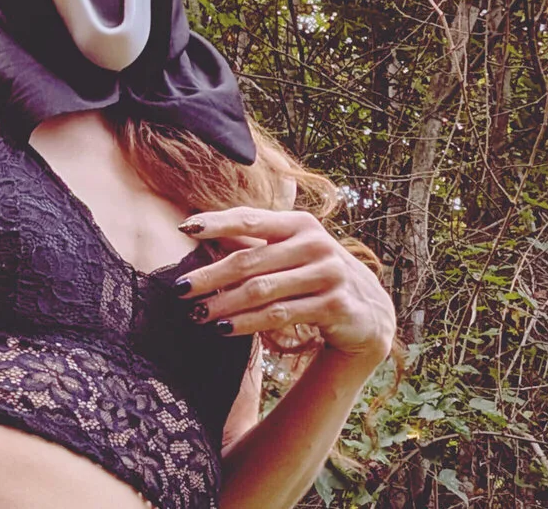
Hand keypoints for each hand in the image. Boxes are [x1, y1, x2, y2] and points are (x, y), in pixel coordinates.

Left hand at [172, 207, 394, 361]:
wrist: (368, 313)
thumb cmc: (315, 276)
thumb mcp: (290, 252)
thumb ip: (252, 242)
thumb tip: (199, 232)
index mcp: (300, 224)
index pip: (250, 218)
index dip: (215, 222)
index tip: (184, 229)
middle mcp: (316, 244)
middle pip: (249, 261)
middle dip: (210, 276)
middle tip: (179, 288)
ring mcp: (328, 274)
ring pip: (261, 291)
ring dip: (223, 304)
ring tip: (196, 314)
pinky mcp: (334, 305)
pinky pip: (280, 315)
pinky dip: (247, 323)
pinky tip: (223, 328)